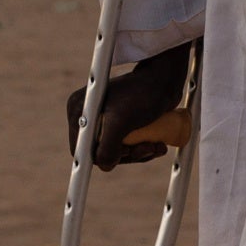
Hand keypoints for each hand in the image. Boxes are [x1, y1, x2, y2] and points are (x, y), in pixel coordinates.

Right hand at [67, 40, 198, 166]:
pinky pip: (129, 145)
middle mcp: (89, 116)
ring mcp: (106, 119)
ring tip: (156, 145)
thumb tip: (105, 166)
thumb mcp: (121, 121)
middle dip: (128, 154)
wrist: (166, 79)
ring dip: (140, 153)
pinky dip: (143, 148)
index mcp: (79, 111)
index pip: (82, 148)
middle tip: (148, 147)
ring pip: (118, 151)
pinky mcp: (122, 122)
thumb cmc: (142, 94)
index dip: (103, 156)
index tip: (126, 149)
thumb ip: (108, 147)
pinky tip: (158, 145)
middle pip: (102, 151)